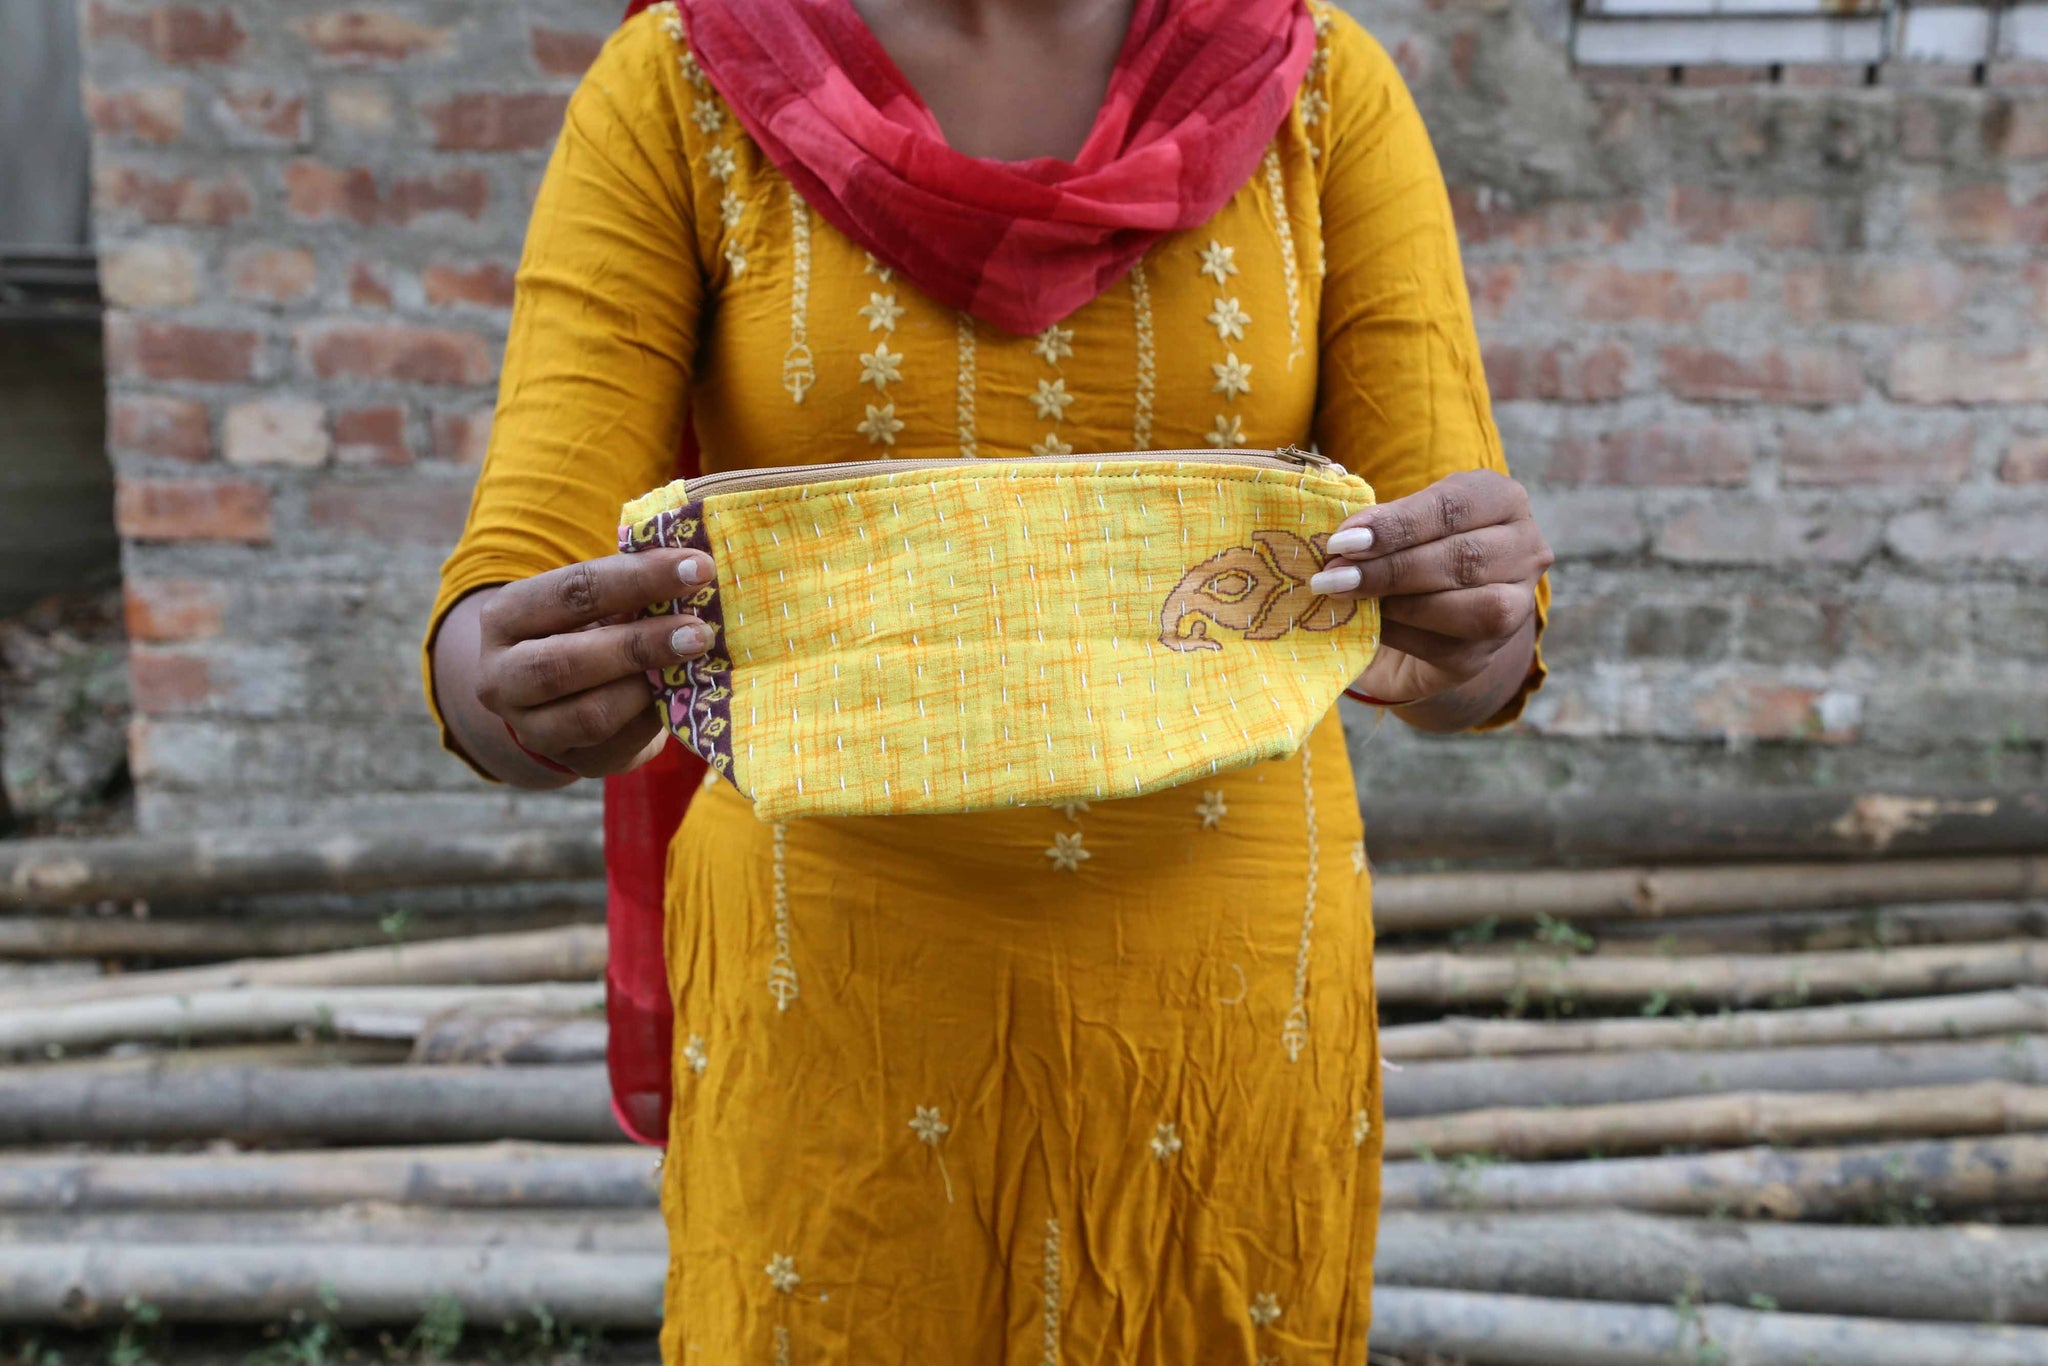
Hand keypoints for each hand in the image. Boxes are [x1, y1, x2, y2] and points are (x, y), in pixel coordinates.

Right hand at [463, 548, 717, 780]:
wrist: (559, 700)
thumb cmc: (586, 631)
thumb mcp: (594, 604)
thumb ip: (631, 589)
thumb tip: (695, 569)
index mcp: (506, 618)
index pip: (571, 591)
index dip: (638, 578)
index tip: (697, 567)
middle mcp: (503, 677)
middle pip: (565, 663)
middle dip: (639, 645)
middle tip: (699, 630)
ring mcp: (531, 729)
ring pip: (591, 714)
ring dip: (650, 687)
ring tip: (695, 662)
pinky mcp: (571, 763)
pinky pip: (619, 745)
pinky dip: (656, 718)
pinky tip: (685, 693)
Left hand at [1307, 470, 1550, 713]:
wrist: (1424, 619)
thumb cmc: (1411, 550)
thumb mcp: (1402, 522)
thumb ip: (1381, 521)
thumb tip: (1343, 525)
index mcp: (1503, 501)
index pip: (1455, 507)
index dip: (1398, 524)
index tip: (1345, 537)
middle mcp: (1525, 551)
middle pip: (1463, 557)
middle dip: (1391, 566)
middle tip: (1334, 572)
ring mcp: (1513, 608)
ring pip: (1468, 607)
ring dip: (1396, 601)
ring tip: (1343, 595)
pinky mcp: (1482, 655)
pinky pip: (1443, 645)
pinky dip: (1397, 632)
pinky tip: (1364, 622)